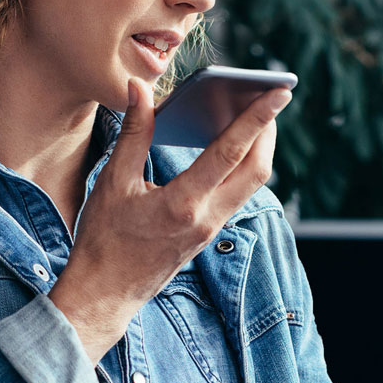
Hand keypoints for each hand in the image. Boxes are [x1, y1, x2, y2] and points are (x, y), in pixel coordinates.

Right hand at [50, 78, 288, 358]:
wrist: (105, 293)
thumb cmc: (103, 239)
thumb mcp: (113, 182)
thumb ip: (133, 133)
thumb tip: (140, 90)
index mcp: (183, 204)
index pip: (230, 152)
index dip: (257, 118)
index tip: (279, 92)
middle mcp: (207, 218)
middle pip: (257, 169)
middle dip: (268, 129)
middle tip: (270, 96)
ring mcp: (211, 228)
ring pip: (251, 183)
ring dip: (259, 148)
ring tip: (257, 116)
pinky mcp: (209, 233)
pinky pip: (237, 194)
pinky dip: (242, 166)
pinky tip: (232, 148)